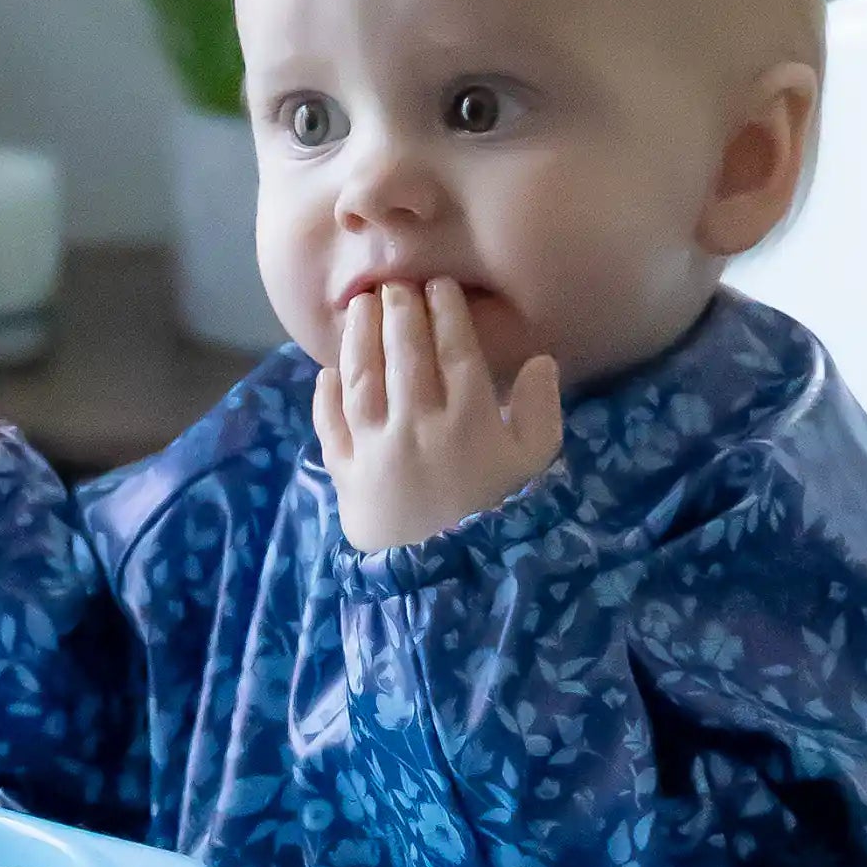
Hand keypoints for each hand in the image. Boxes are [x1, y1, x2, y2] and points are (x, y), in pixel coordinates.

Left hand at [314, 278, 563, 552]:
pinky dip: (326, 392)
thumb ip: (540, 411)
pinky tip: (331, 370)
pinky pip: (330, 422)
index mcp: (469, 421)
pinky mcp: (345, 472)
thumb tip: (539, 360)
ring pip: (362, 377)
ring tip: (360, 306)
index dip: (444, 311)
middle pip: (404, 353)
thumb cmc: (493, 517)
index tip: (439, 284)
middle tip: (395, 284)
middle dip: (399, 310)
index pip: (454, 349)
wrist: (444, 582)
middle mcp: (418, 425)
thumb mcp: (533, 468)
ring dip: (360, 336)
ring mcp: (376, 448)